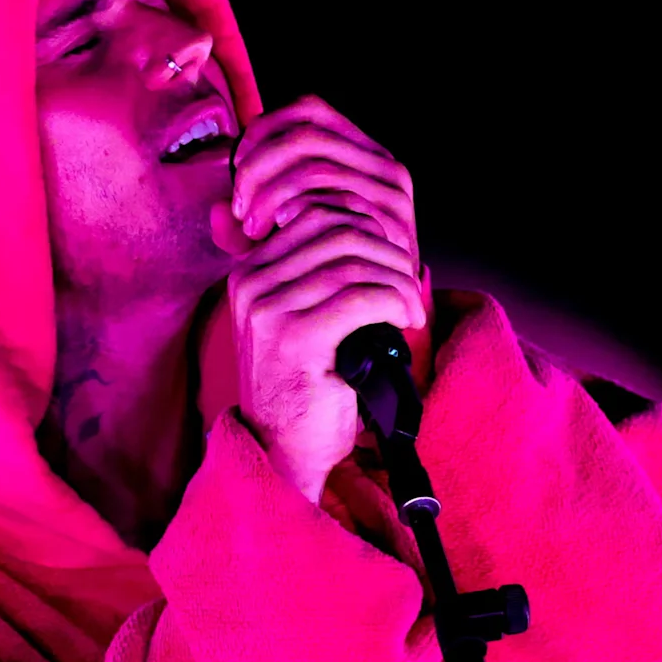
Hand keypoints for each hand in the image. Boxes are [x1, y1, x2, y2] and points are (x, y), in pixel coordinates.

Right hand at [210, 95, 424, 502]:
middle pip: (339, 231)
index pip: (318, 213)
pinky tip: (406, 321)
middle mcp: (251, 284)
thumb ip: (317, 272)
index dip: (368, 226)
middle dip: (389, 252)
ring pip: (354, 263)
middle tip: (411, 284)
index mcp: (249, 270)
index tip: (392, 258)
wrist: (283, 448)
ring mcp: (268, 311)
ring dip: (398, 281)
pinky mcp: (295, 339)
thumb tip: (367, 223)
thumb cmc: (303, 384)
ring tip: (412, 308)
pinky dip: (395, 303)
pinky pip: (361, 299)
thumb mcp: (300, 316)